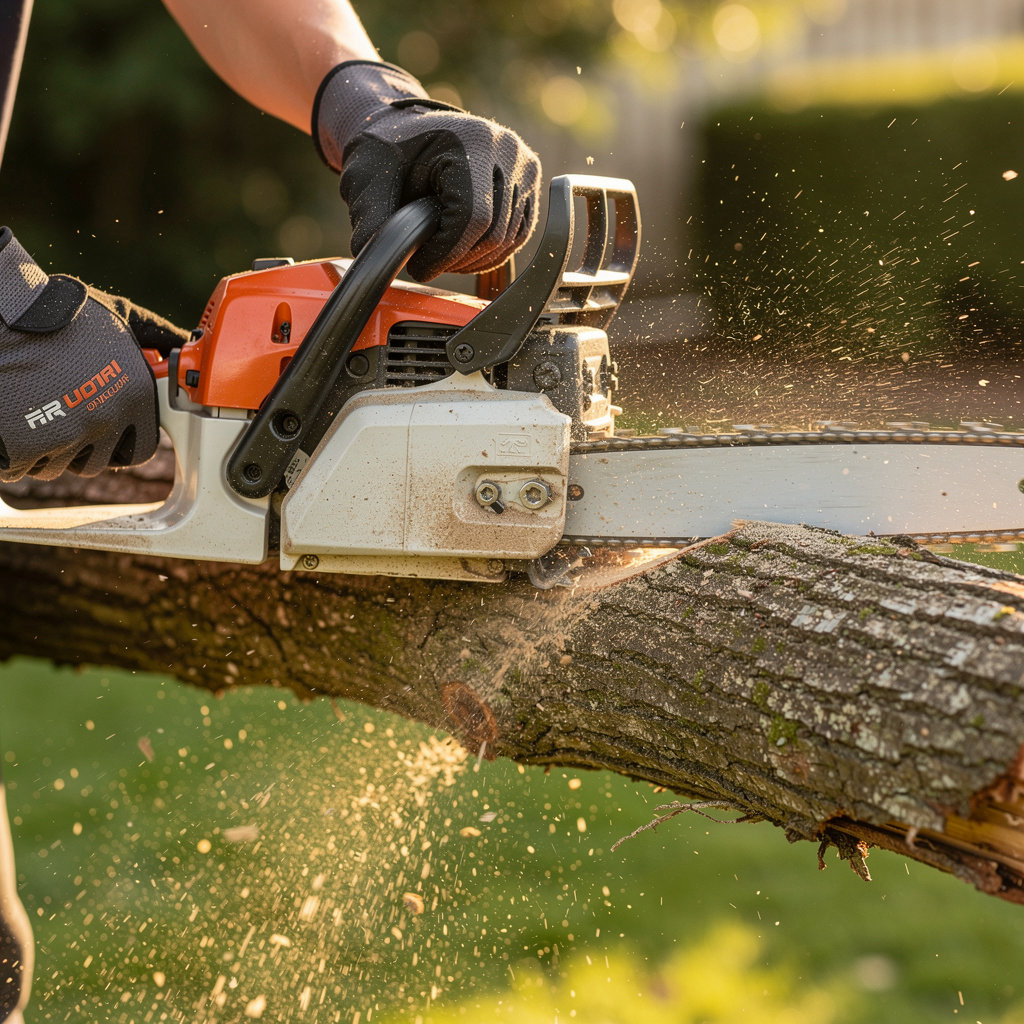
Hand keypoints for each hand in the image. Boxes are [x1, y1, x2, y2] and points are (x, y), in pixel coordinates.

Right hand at [0, 229, 185, 481]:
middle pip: (100, 461)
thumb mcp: (121, 316)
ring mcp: (69, 436)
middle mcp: (109, 419)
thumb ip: (156, 336)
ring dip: (48, 449)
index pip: (143, 447)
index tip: (108, 432)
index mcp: (137, 395)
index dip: (123, 441)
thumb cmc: (59, 314)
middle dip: (84, 449)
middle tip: (65, 422)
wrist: (1, 317)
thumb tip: (185, 345)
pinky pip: (24, 468)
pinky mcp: (29, 448)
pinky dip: (15, 454)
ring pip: (61, 466)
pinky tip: (13, 421)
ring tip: (36, 412)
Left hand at [313, 61, 541, 281]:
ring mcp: (524, 166)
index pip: (473, 217)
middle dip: (457, 260)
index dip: (446, 254)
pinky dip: (490, 252)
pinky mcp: (529, 183)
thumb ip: (372, 221)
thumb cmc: (387, 150)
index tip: (419, 266)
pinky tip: (461, 250)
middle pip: (494, 234)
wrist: (408, 127)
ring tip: (441, 255)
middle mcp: (507, 150)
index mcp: (471, 140)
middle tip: (426, 262)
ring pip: (509, 240)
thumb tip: (376, 264)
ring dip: (472, 260)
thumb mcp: (366, 180)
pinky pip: (518, 235)